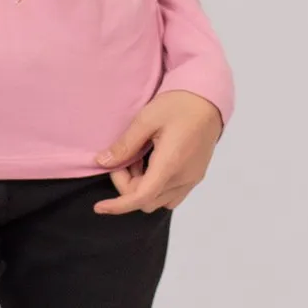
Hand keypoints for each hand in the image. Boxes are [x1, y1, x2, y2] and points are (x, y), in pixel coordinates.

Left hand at [90, 90, 222, 213]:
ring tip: (137, 161)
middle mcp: (184, 177)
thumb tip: (103, 162)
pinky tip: (150, 166)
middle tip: (122, 160)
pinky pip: (171, 195)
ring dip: (141, 188)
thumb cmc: (179, 105)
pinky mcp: (195, 176)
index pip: (141, 197)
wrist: (208, 100)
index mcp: (170, 164)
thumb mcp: (146, 119)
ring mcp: (192, 179)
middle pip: (146, 200)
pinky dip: (155, 188)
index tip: (100, 207)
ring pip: (158, 200)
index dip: (118, 205)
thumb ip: (125, 145)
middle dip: (126, 186)